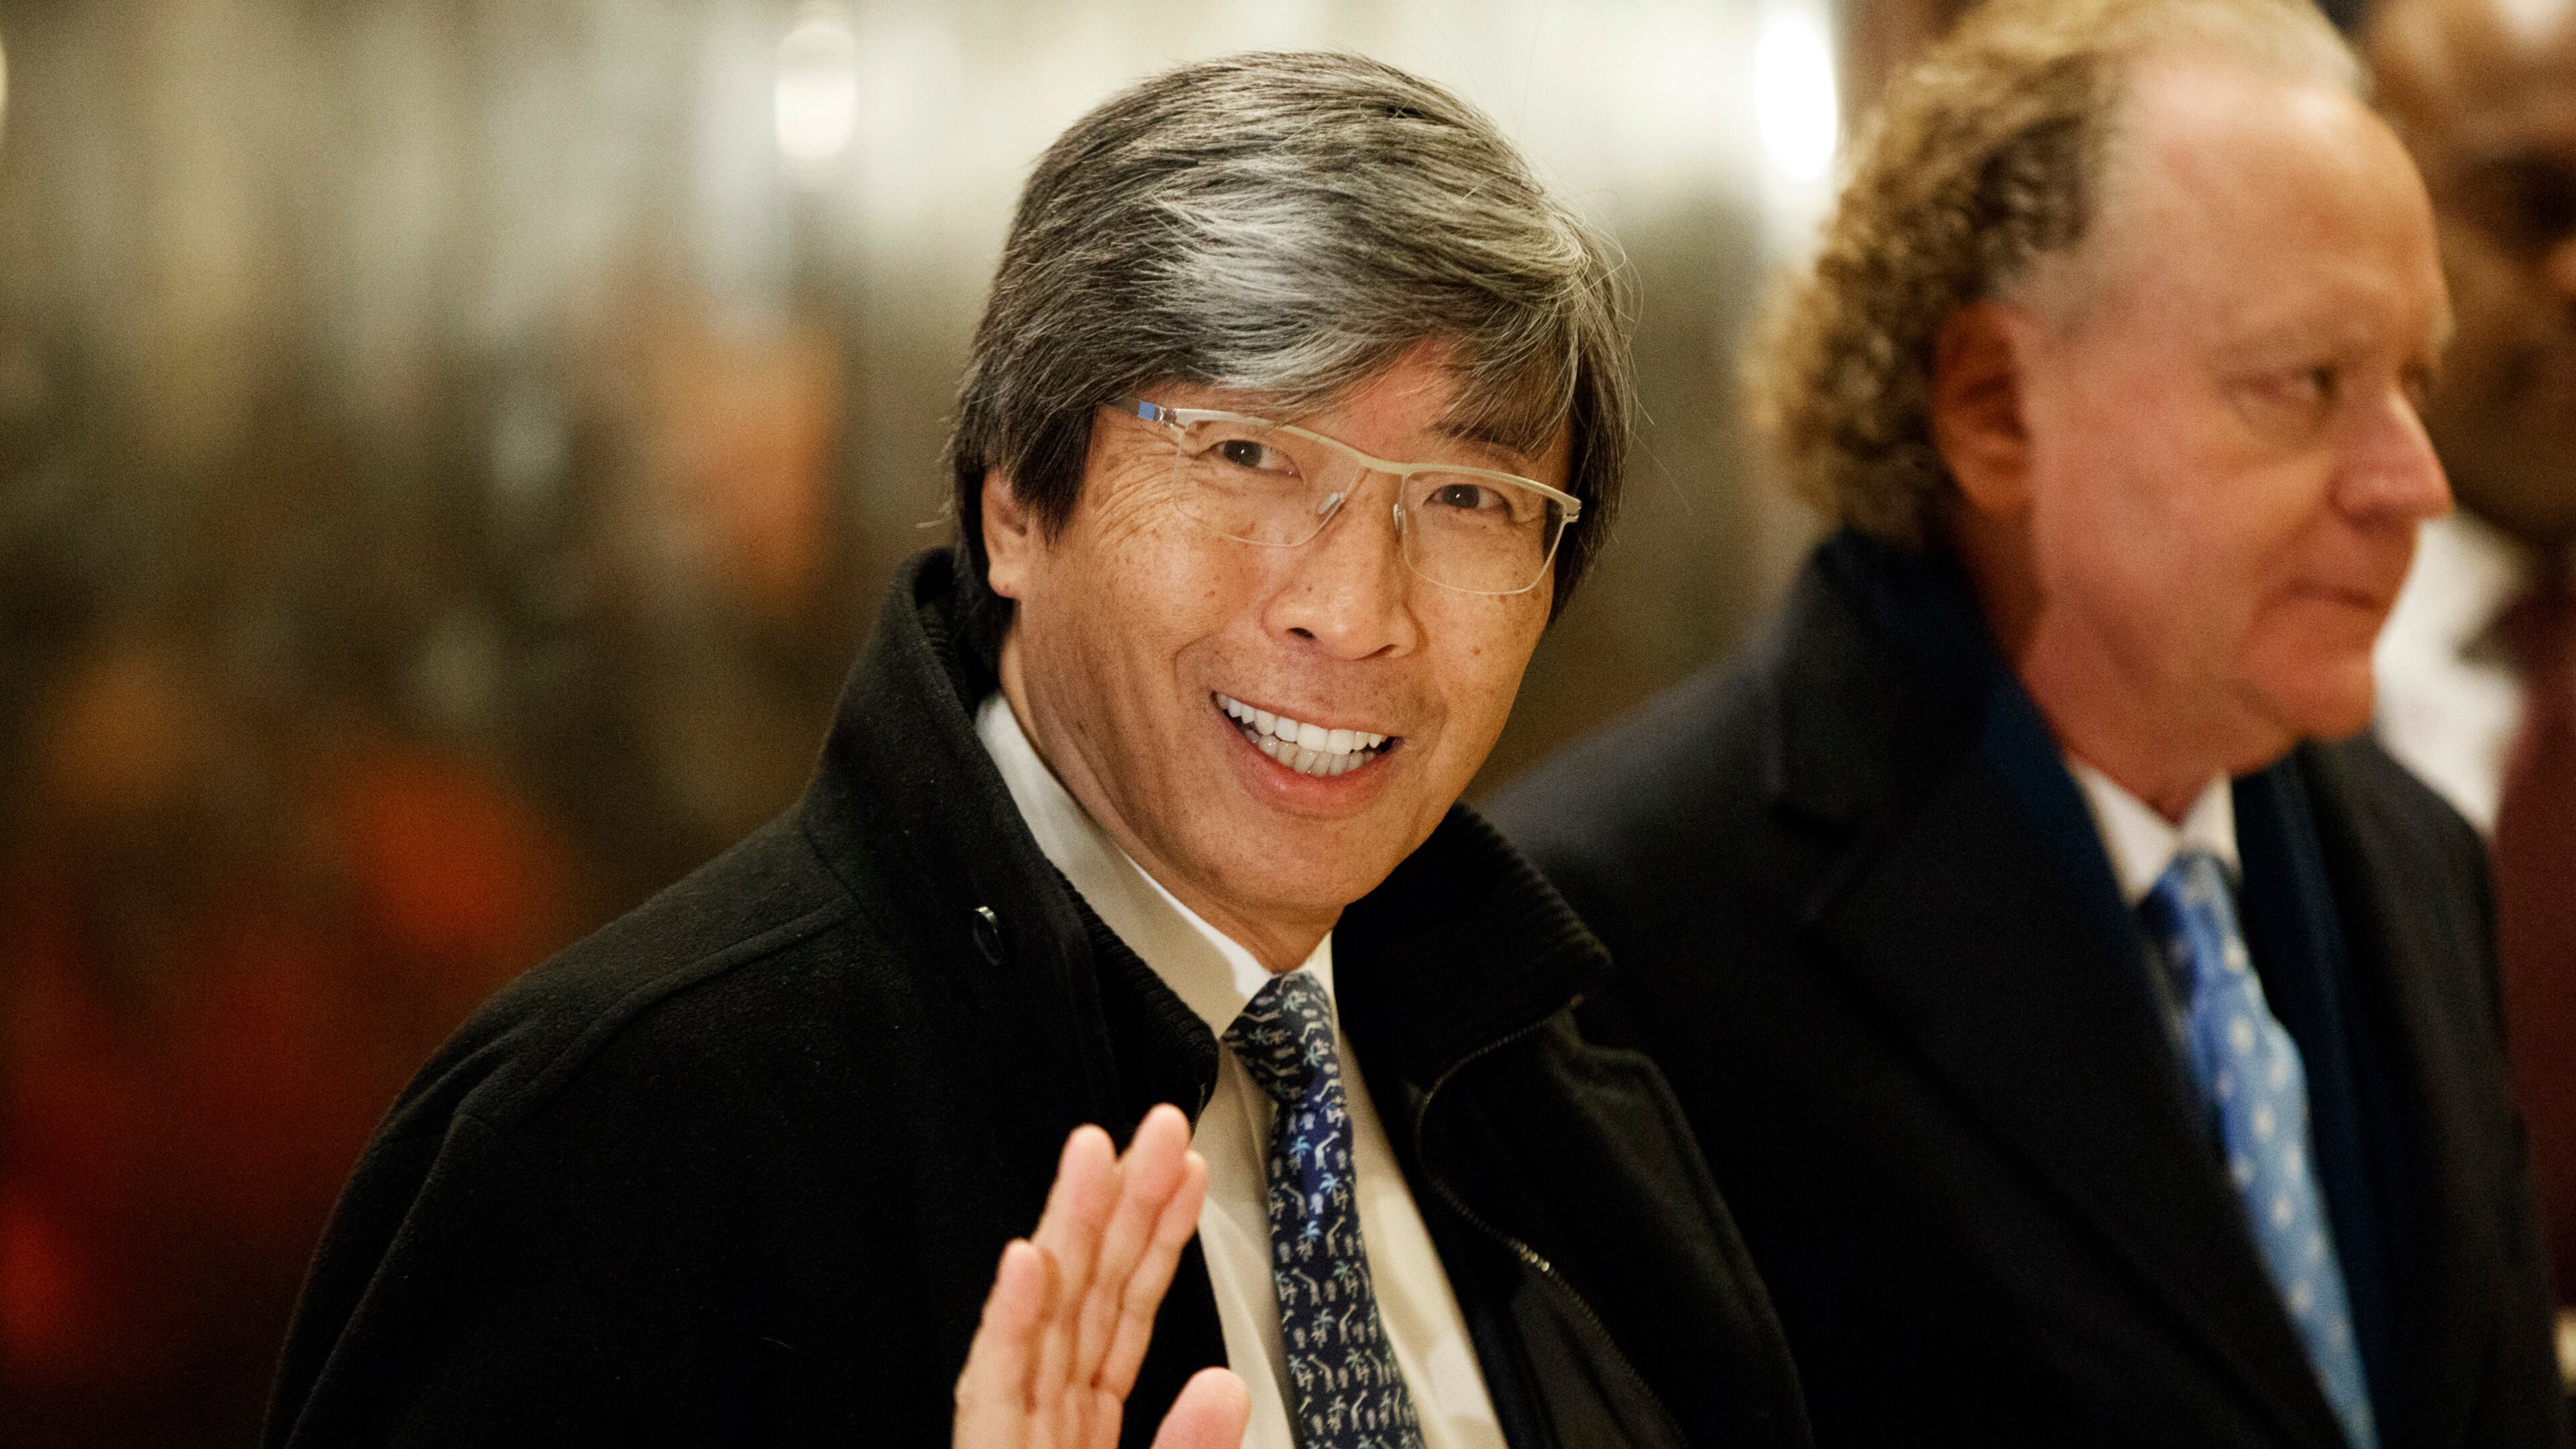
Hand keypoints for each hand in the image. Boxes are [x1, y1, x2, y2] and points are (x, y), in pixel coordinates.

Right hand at [954, 1104, 1248, 1448]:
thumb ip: (1188, 1448)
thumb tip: (1227, 1385)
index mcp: (1086, 1417)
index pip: (1128, 1310)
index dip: (1160, 1236)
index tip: (1188, 1172)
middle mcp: (1049, 1407)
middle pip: (1089, 1288)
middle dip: (1123, 1200)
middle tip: (1160, 1128)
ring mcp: (1015, 1424)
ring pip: (1045, 1312)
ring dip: (1069, 1226)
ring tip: (1092, 1154)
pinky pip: (996, 1381)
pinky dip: (1011, 1318)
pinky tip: (1026, 1259)